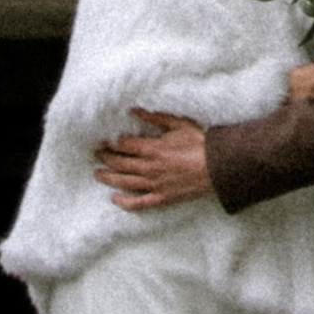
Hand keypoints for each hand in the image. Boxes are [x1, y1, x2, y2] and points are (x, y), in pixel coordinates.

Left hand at [94, 110, 212, 209]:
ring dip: (108, 177)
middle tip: (96, 154)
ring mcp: (154, 185)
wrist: (217, 166)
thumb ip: (155, 118)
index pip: (124, 146)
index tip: (103, 140)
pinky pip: (138, 203)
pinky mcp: (161, 198)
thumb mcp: (178, 124)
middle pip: (120, 163)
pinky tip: (115, 199)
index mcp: (152, 148)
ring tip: (97, 173)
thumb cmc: (199, 143)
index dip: (111, 142)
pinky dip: (124, 202)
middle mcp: (149, 168)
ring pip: (124, 182)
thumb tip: (134, 110)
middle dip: (105, 158)